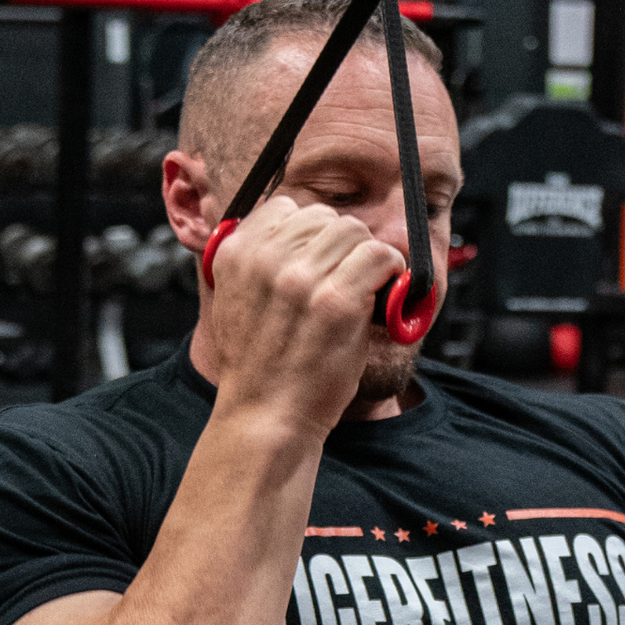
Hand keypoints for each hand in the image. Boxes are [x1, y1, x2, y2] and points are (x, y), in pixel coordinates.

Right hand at [203, 195, 404, 437]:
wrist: (265, 417)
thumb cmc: (258, 367)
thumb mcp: (233, 302)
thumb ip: (254, 263)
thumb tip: (288, 230)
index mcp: (235, 254)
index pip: (287, 208)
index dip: (310, 234)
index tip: (318, 262)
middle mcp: (266, 259)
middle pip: (325, 216)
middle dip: (341, 246)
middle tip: (344, 280)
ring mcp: (302, 279)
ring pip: (355, 231)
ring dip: (366, 257)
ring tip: (363, 288)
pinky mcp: (338, 301)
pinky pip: (380, 255)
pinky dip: (391, 269)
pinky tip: (384, 292)